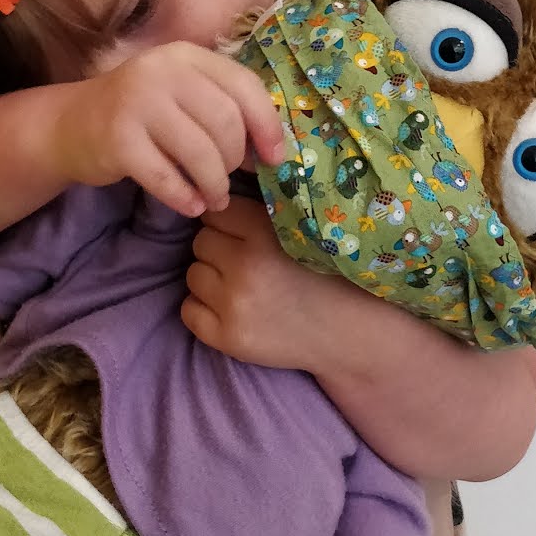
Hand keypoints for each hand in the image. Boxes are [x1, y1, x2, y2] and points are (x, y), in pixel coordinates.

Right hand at [50, 44, 285, 217]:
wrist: (71, 125)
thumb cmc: (142, 114)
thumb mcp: (182, 96)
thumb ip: (223, 108)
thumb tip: (273, 149)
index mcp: (187, 56)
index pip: (244, 85)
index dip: (267, 125)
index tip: (275, 158)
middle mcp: (162, 72)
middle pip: (225, 122)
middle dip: (236, 160)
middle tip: (230, 180)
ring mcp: (137, 104)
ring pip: (200, 153)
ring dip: (215, 185)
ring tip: (214, 199)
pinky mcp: (118, 140)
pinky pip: (167, 178)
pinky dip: (185, 197)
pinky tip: (191, 205)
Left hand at [181, 194, 333, 366]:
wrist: (347, 330)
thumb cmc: (324, 276)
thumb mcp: (300, 232)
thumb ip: (260, 213)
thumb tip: (215, 198)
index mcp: (265, 233)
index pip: (216, 214)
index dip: (229, 223)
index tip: (245, 235)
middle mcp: (246, 266)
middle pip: (201, 242)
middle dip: (219, 250)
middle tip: (247, 264)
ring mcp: (234, 304)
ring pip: (193, 275)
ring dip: (211, 279)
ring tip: (242, 288)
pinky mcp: (227, 337)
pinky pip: (188, 311)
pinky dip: (205, 309)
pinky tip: (232, 310)